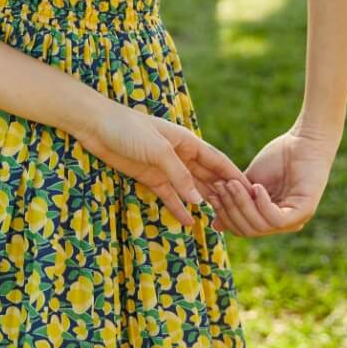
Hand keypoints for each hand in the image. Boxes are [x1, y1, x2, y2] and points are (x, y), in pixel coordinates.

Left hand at [72, 94, 254, 230]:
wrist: (95, 126)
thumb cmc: (128, 129)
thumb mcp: (158, 150)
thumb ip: (180, 175)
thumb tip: (199, 200)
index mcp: (187, 142)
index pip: (216, 160)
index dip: (233, 174)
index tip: (251, 190)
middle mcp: (179, 155)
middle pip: (206, 176)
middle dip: (221, 193)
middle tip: (238, 214)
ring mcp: (164, 167)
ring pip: (189, 188)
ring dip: (202, 202)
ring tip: (218, 222)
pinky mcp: (149, 177)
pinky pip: (168, 195)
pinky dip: (178, 207)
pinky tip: (189, 221)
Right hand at [209, 123, 336, 237]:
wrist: (302, 141)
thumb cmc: (278, 158)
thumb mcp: (248, 182)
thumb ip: (234, 200)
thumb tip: (216, 225)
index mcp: (270, 219)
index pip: (242, 230)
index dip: (225, 215)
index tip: (212, 194)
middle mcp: (283, 225)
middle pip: (249, 231)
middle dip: (231, 209)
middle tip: (222, 186)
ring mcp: (295, 220)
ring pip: (260, 226)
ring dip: (243, 203)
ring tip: (234, 183)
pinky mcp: (304, 212)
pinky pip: (276, 219)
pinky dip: (262, 204)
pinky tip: (256, 186)